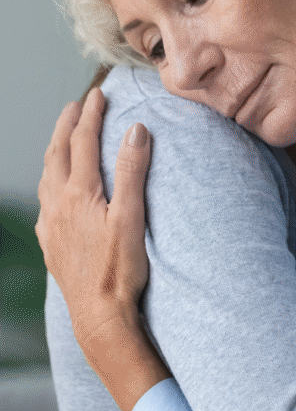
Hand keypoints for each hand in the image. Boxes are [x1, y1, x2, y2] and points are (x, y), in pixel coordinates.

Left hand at [36, 88, 168, 410]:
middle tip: (76, 106)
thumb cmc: (120, 269)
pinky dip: (51, 182)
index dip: (91, 115)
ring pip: (47, 176)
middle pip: (58, 153)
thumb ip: (132, 171)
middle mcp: (58, 204)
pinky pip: (45, 202)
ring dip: (56, 151)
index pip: (83, 142)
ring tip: (64, 139)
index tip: (99, 95)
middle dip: (67, 125)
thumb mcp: (132, 216)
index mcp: (79, 193)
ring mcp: (50, 224)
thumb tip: (136, 130)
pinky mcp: (51, 243)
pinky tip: (56, 191)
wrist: (98, 315)